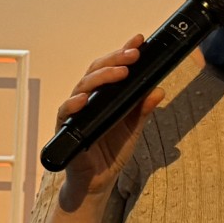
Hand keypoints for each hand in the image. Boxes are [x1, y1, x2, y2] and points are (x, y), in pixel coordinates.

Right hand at [53, 34, 164, 208]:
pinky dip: (73, 104)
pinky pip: (66, 112)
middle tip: (134, 53)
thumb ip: (143, 110)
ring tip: (121, 72)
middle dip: (116, 59)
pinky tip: (84, 99)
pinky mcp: (65, 128)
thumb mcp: (133, 129)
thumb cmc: (111, 152)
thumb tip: (158, 90)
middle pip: (97, 70)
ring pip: (83, 85)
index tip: (139, 40)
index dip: (123, 51)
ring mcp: (76, 112)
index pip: (113, 67)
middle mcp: (88, 99)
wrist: (97, 182)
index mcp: (104, 96)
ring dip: (102, 77)